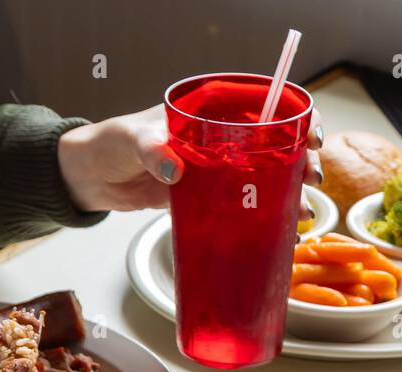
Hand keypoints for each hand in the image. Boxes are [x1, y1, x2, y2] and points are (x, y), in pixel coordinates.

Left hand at [57, 105, 323, 217]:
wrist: (91, 178)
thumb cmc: (109, 144)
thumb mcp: (132, 139)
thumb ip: (152, 149)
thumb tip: (172, 168)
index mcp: (210, 112)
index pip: (264, 107)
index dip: (294, 119)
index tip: (309, 137)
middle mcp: (221, 140)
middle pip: (275, 146)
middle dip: (301, 162)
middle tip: (311, 180)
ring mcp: (217, 172)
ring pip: (264, 179)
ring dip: (289, 196)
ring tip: (303, 214)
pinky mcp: (208, 201)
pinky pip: (242, 208)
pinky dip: (263, 221)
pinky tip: (281, 235)